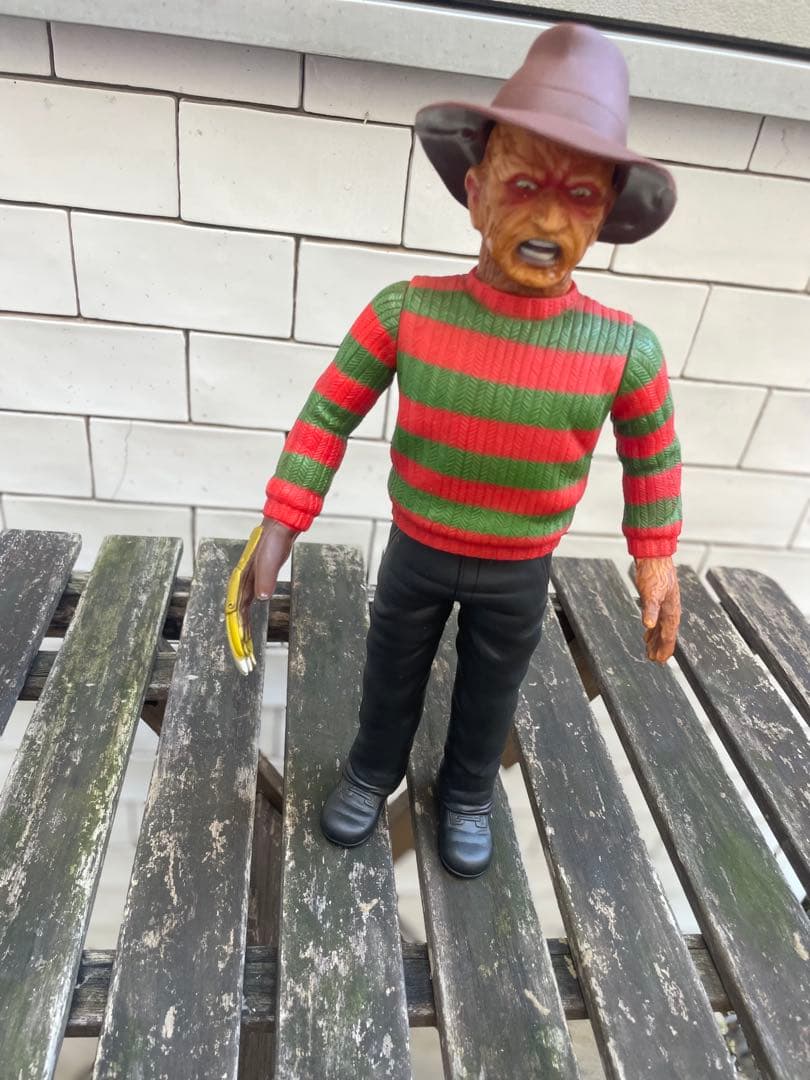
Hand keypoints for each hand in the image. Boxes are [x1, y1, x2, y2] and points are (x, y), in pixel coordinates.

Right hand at [225, 518, 297, 673]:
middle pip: (236, 619)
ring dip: (242, 634)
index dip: (238, 635)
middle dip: (239, 641)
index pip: (235, 615)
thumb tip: (262, 598)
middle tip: (245, 662)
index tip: (241, 652)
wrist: (278, 527)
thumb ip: (265, 577)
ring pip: (241, 616)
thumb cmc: (272, 541)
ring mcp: (246, 585)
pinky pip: (248, 609)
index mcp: (240, 582)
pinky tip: (249, 631)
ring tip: (246, 653)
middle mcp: (240, 586)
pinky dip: (248, 622)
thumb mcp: (270, 559)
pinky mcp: (255, 584)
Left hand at [634, 556, 680, 663]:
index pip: (668, 635)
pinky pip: (658, 618)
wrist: (654, 555)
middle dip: (661, 647)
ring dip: (656, 639)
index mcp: (671, 610)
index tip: (660, 660)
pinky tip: (648, 630)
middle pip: (666, 633)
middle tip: (654, 659)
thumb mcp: (650, 592)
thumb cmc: (653, 573)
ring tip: (650, 650)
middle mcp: (670, 609)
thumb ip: (650, 609)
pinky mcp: (658, 598)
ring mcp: (665, 604)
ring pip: (662, 627)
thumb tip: (649, 625)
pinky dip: (653, 627)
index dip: (664, 648)